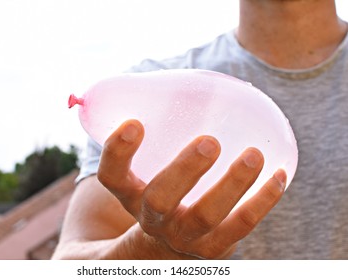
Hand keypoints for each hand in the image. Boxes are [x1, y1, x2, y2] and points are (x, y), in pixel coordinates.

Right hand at [97, 119, 285, 258]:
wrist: (170, 239)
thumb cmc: (163, 188)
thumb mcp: (150, 167)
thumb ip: (159, 133)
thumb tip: (179, 84)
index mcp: (130, 193)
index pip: (111, 177)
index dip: (118, 153)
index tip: (135, 123)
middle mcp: (152, 218)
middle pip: (160, 200)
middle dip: (184, 170)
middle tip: (210, 141)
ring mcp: (183, 236)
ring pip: (205, 216)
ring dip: (231, 185)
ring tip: (254, 155)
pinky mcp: (214, 247)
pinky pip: (241, 226)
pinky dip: (262, 201)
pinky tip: (279, 175)